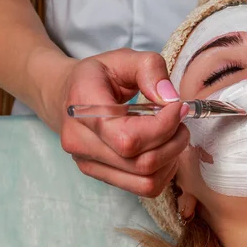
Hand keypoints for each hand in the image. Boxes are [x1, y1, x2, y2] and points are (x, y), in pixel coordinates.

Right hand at [57, 48, 189, 196]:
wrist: (66, 94)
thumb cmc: (98, 75)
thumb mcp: (123, 58)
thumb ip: (150, 69)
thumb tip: (170, 99)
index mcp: (82, 108)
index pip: (129, 138)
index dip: (163, 127)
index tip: (177, 107)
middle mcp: (80, 142)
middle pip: (141, 163)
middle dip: (173, 142)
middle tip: (180, 119)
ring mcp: (88, 163)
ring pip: (145, 182)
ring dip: (171, 159)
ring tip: (173, 134)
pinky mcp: (99, 175)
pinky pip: (143, 188)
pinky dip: (163, 171)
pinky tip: (163, 149)